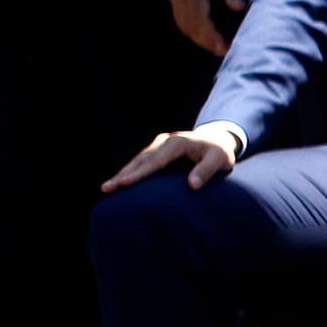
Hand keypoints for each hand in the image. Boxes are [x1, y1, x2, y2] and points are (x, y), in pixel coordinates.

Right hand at [104, 127, 241, 192]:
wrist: (217, 139)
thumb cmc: (219, 152)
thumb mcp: (220, 160)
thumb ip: (206, 170)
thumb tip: (192, 185)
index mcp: (176, 143)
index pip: (155, 161)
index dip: (139, 173)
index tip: (124, 183)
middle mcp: (164, 142)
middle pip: (140, 160)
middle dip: (122, 174)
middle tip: (106, 188)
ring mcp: (158, 145)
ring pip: (137, 160)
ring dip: (122, 173)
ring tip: (107, 187)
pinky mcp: (156, 151)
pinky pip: (141, 162)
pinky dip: (129, 171)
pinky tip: (120, 181)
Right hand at [168, 0, 245, 54]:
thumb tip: (238, 8)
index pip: (202, 19)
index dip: (212, 36)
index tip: (225, 47)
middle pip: (190, 25)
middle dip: (205, 41)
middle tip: (223, 51)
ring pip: (182, 23)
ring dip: (196, 37)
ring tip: (213, 45)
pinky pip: (178, 16)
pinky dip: (188, 27)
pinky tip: (200, 32)